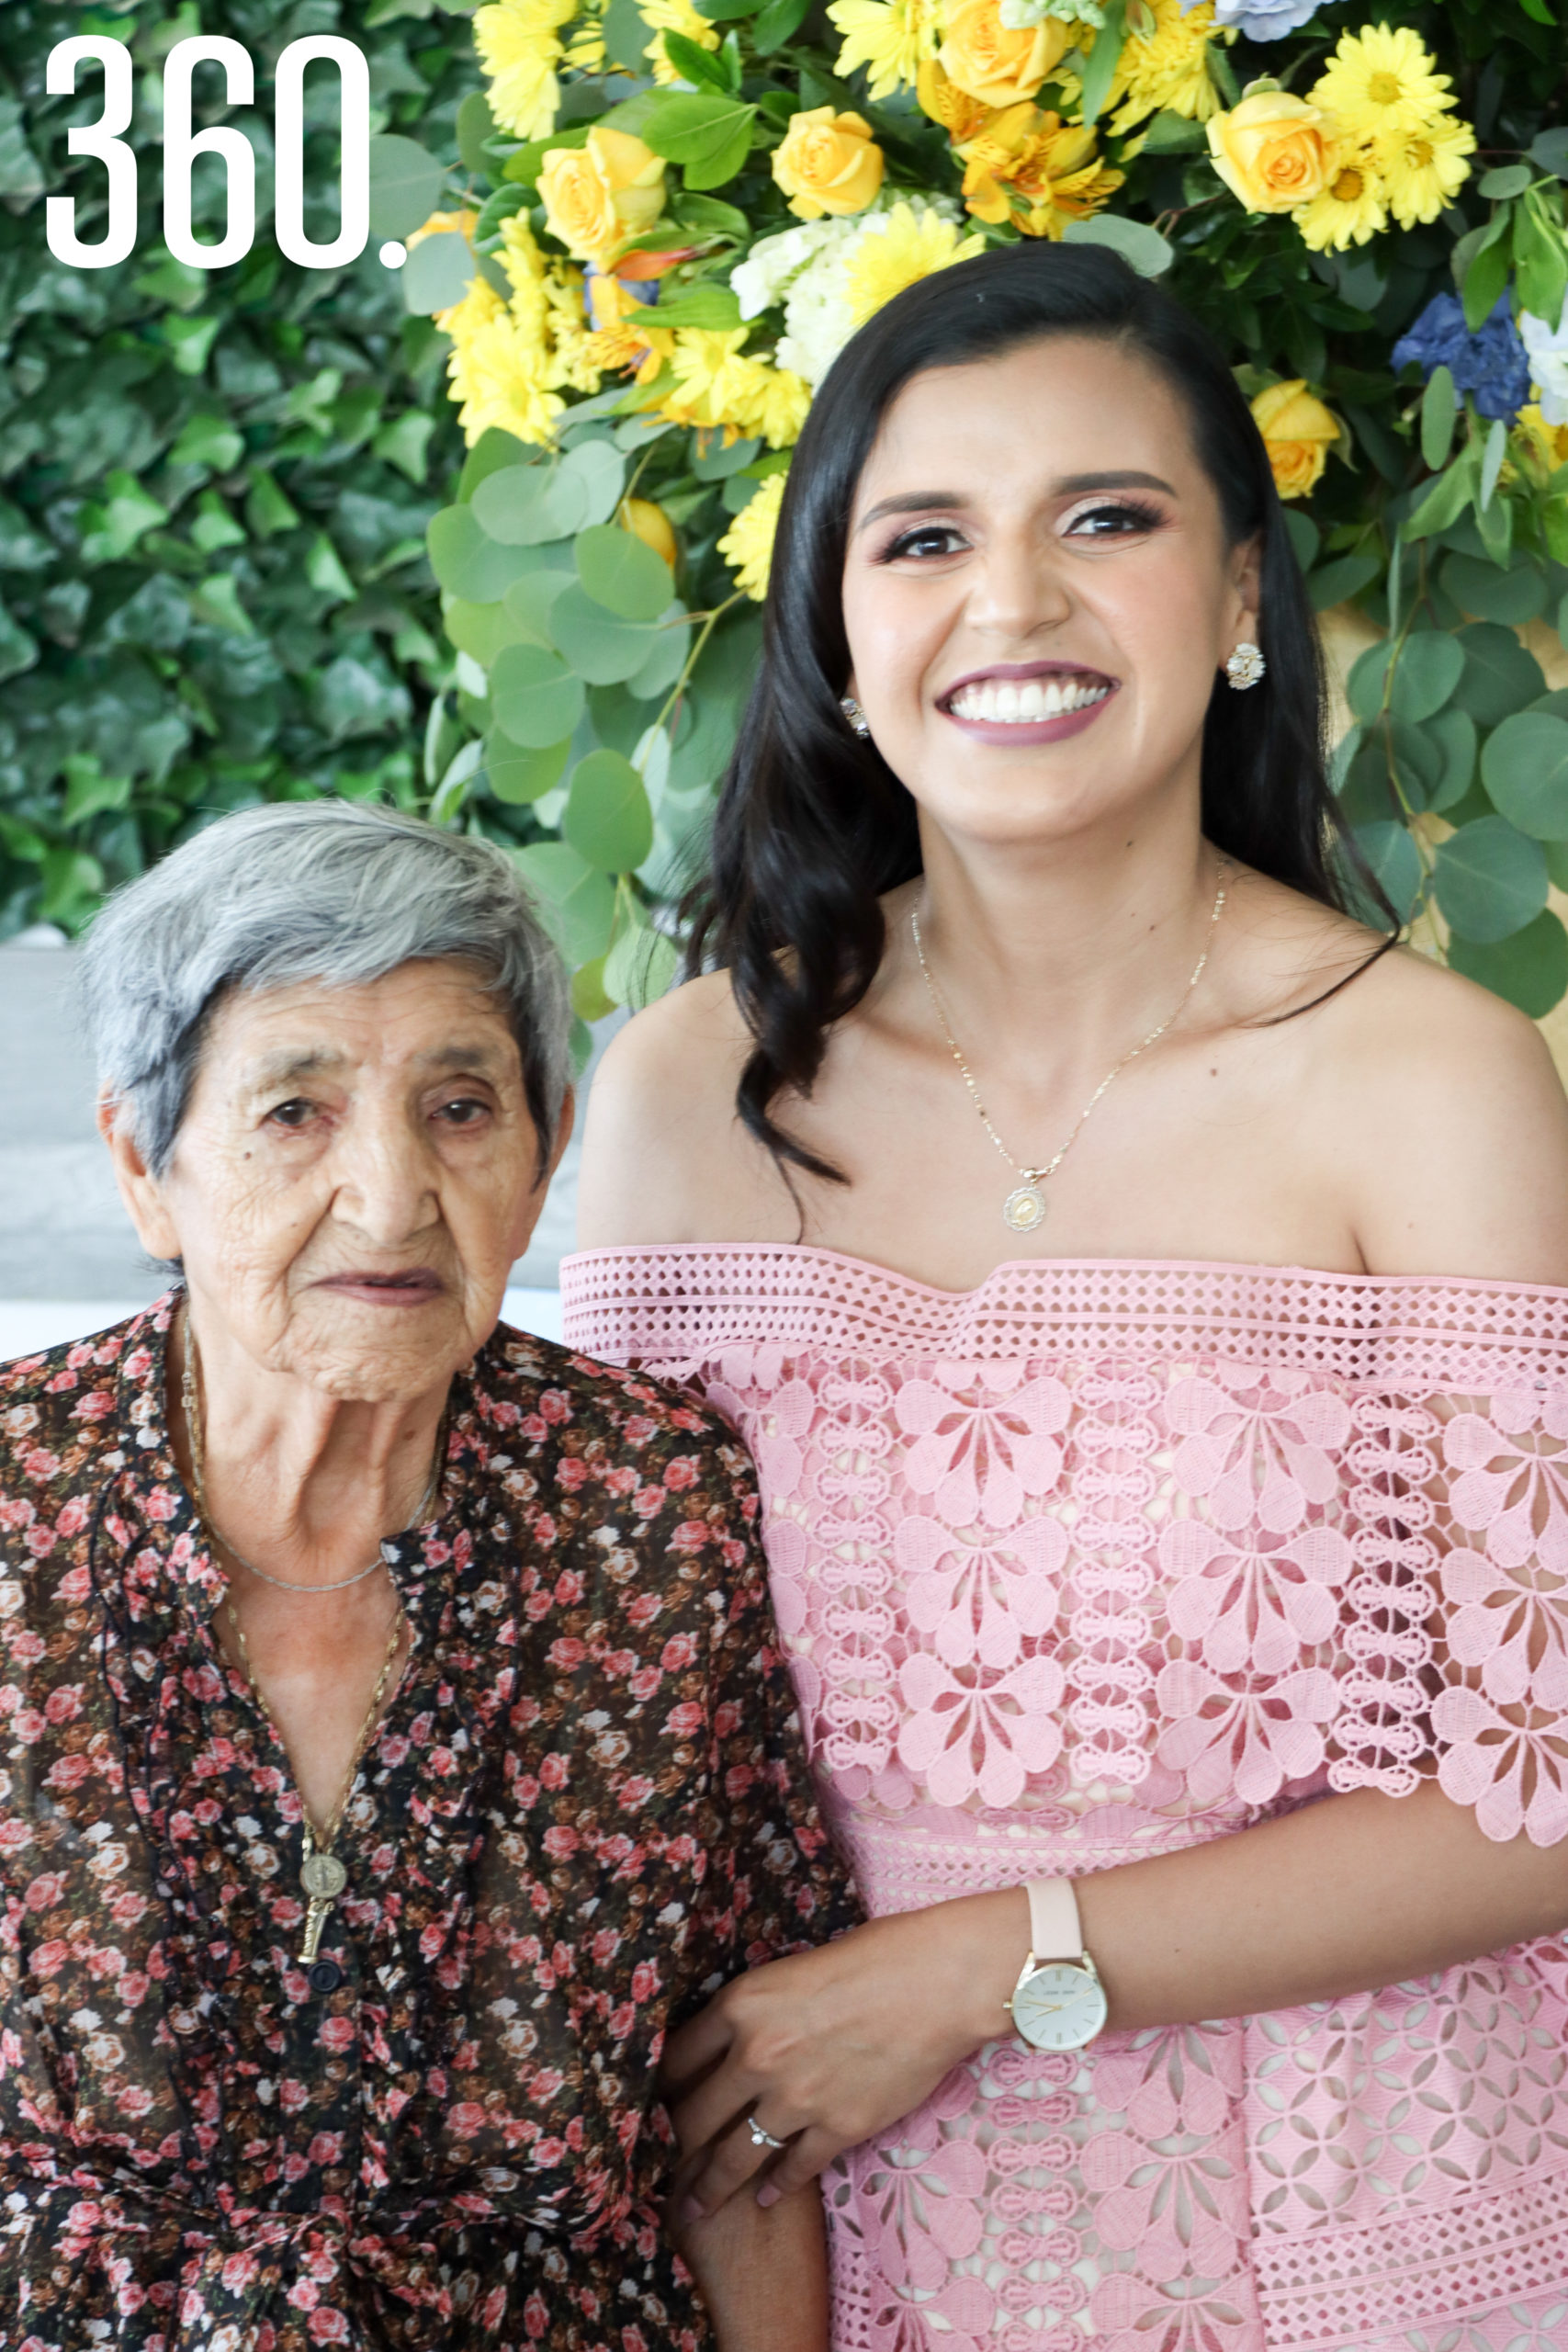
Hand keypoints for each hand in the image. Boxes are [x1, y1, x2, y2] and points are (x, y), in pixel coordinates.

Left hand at [664, 1886, 1027, 2216]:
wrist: (938, 1982)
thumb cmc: (873, 1958)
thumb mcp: (791, 1970)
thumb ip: (756, 2011)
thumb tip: (733, 2041)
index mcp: (741, 2005)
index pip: (677, 2058)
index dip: (656, 2089)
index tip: (646, 2109)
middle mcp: (757, 2055)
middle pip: (694, 2116)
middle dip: (671, 2148)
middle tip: (654, 2170)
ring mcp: (796, 2098)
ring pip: (734, 2156)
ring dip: (709, 2187)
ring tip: (693, 2207)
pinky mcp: (838, 2128)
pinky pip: (794, 2168)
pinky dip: (777, 2188)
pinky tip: (766, 2200)